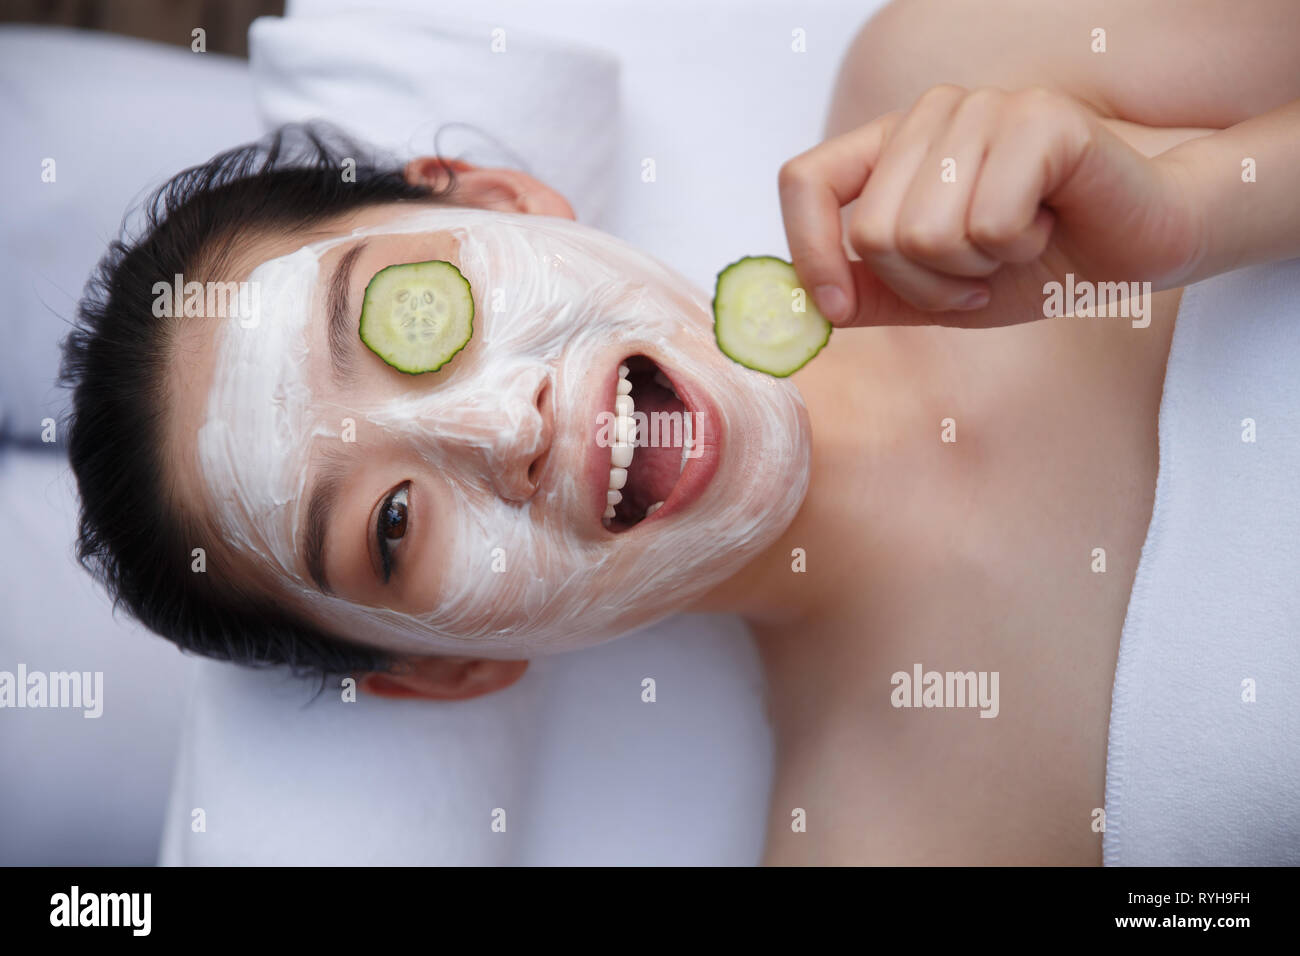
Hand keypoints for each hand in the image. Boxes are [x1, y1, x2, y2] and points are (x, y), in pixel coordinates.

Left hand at [778, 85, 1203, 327]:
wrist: (1134, 247)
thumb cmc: (1037, 263)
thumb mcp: (935, 293)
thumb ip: (870, 294)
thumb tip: (801, 310)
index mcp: (895, 145)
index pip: (805, 179)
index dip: (808, 251)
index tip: (837, 311)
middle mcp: (932, 114)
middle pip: (873, 232)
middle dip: (929, 285)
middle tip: (980, 275)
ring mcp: (984, 109)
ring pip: (926, 233)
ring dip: (976, 269)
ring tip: (1017, 247)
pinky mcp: (1039, 119)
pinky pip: (988, 223)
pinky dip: (1019, 248)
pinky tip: (1049, 225)